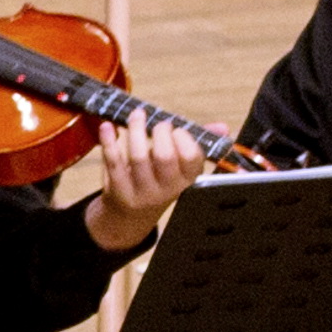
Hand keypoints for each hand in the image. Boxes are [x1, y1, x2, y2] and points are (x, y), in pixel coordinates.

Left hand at [85, 115, 209, 245]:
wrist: (131, 216)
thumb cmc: (160, 180)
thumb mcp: (181, 167)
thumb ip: (198, 144)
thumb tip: (224, 128)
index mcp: (187, 180)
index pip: (192, 159)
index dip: (184, 139)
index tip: (176, 129)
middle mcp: (167, 188)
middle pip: (165, 156)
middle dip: (160, 132)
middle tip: (157, 124)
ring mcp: (142, 191)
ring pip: (138, 156)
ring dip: (136, 130)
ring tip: (135, 115)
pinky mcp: (119, 190)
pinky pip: (114, 162)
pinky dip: (109, 141)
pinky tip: (107, 126)